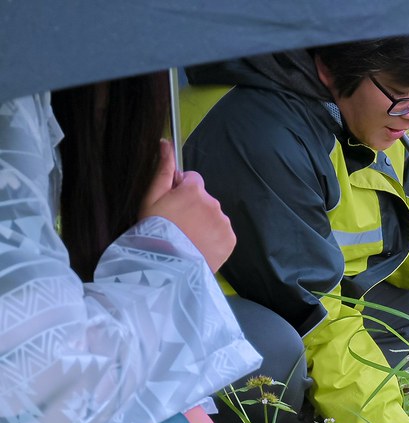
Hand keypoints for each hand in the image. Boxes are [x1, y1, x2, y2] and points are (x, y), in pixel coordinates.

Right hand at [140, 139, 235, 271]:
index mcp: (195, 189)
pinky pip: (222, 233)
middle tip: (178, 226)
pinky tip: (198, 246)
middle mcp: (214, 202)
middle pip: (204, 199)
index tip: (173, 205)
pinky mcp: (230, 239)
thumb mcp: (151, 198)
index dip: (181, 190)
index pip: (193, 179)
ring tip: (187, 239)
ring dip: (204, 223)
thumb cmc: (154, 229)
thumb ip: (162, 169)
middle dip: (193, 207)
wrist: (166, 266)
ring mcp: (224, 222)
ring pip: (214, 216)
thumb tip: (166, 142)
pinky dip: (213, 237)